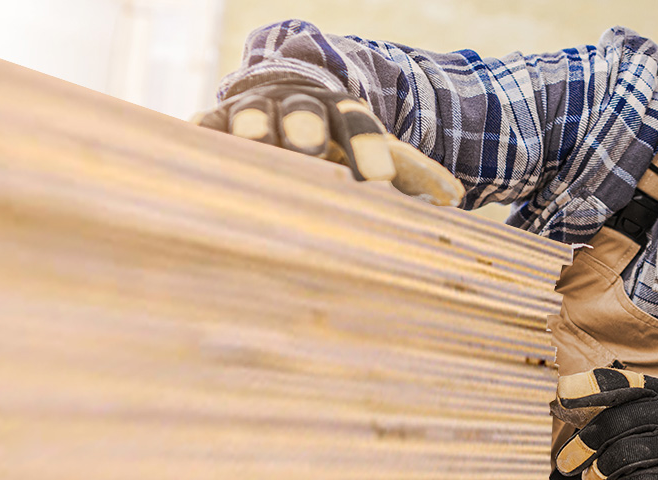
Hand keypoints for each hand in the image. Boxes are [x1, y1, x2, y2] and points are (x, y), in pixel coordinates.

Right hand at [195, 81, 463, 205]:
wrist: (284, 102)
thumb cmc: (339, 144)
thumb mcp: (374, 152)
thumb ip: (413, 173)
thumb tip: (455, 199)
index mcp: (345, 115)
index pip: (361, 127)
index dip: (369, 150)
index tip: (379, 179)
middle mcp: (301, 107)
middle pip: (307, 113)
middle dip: (310, 127)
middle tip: (313, 149)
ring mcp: (257, 111)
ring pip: (255, 114)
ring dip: (257, 125)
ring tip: (256, 143)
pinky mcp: (217, 123)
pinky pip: (207, 127)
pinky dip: (205, 135)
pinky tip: (201, 146)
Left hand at [551, 368, 657, 479]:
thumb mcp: (642, 414)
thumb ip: (607, 408)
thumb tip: (559, 403)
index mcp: (656, 392)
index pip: (619, 383)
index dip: (589, 387)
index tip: (562, 394)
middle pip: (613, 424)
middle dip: (583, 445)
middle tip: (566, 464)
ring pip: (621, 456)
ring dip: (598, 472)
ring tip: (590, 479)